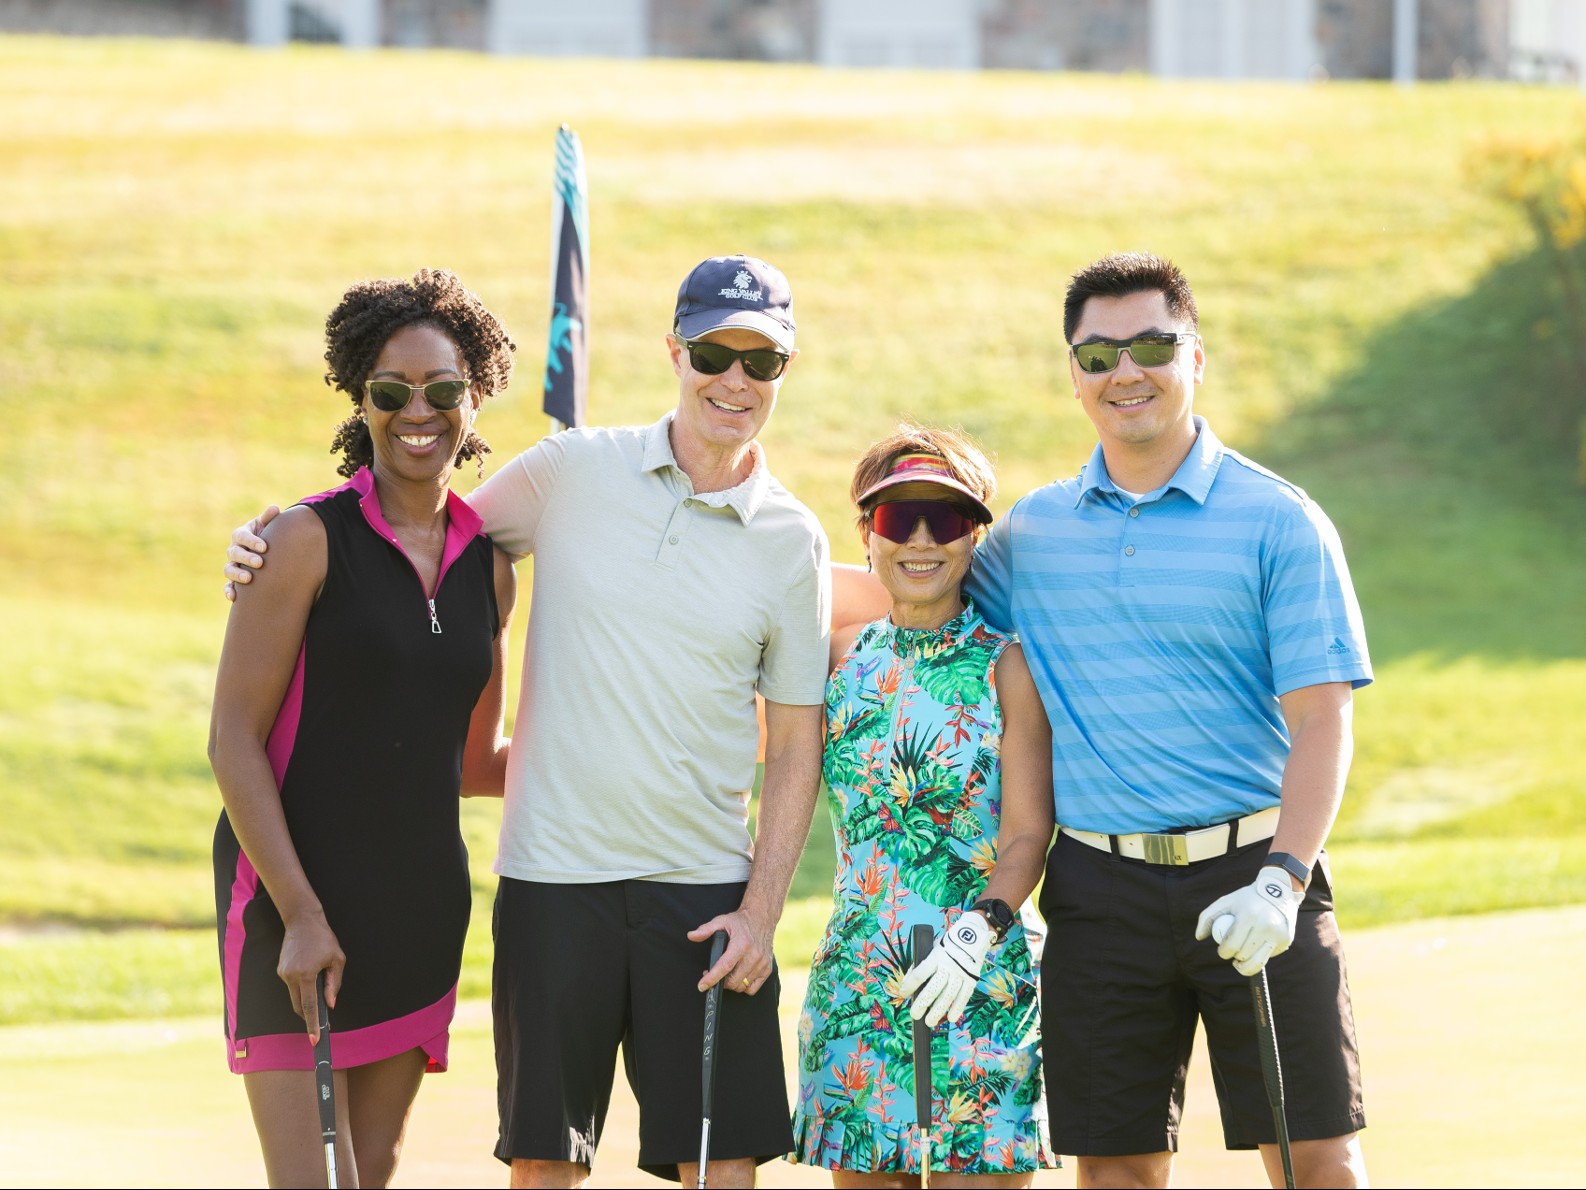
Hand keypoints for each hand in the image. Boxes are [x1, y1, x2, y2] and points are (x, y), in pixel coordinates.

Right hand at [223, 505, 279, 600]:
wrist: (265, 551)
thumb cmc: (266, 535)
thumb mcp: (267, 526)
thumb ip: (269, 518)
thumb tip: (275, 508)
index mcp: (241, 535)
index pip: (242, 536)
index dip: (251, 541)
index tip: (264, 547)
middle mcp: (234, 549)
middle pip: (235, 553)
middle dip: (247, 558)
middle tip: (260, 562)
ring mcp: (232, 564)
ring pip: (229, 569)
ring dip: (237, 574)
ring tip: (249, 579)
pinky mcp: (233, 579)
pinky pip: (227, 585)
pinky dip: (228, 591)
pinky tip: (233, 597)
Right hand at [276, 908, 345, 1041]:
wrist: (302, 920)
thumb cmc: (323, 939)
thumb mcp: (336, 959)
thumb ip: (334, 983)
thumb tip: (330, 1004)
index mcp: (306, 974)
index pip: (309, 1006)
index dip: (313, 1024)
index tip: (314, 1040)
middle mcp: (291, 976)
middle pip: (299, 1006)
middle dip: (309, 1015)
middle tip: (321, 1023)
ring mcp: (283, 974)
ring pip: (295, 996)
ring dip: (306, 998)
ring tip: (319, 985)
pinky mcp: (280, 970)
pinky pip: (292, 985)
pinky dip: (301, 987)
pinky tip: (310, 973)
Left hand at [689, 904, 773, 995]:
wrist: (762, 918)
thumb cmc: (740, 921)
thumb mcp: (722, 921)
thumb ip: (706, 929)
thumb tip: (691, 935)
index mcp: (741, 944)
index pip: (725, 966)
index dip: (712, 978)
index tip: (702, 986)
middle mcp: (754, 955)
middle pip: (733, 981)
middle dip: (720, 982)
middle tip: (713, 975)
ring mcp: (762, 963)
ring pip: (742, 986)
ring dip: (731, 985)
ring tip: (726, 974)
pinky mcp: (767, 969)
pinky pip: (752, 989)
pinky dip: (743, 987)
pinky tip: (738, 977)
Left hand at [899, 911, 991, 1026]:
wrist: (972, 937)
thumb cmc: (947, 946)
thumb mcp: (932, 948)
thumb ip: (923, 964)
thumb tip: (910, 982)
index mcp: (936, 956)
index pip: (920, 973)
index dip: (909, 985)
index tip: (903, 993)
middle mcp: (948, 966)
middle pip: (934, 988)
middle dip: (923, 1003)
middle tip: (914, 1015)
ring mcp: (961, 974)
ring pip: (948, 996)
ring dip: (938, 1011)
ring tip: (929, 1022)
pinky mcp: (972, 979)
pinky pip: (964, 997)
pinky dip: (957, 1008)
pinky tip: (950, 1018)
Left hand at [1194, 867, 1303, 975]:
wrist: (1280, 891)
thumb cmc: (1247, 898)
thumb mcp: (1226, 901)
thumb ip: (1207, 917)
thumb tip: (1199, 937)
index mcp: (1248, 915)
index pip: (1231, 945)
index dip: (1224, 952)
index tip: (1223, 951)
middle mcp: (1265, 925)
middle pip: (1243, 955)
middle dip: (1235, 957)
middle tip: (1233, 953)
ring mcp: (1277, 934)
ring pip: (1258, 963)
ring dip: (1246, 965)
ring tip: (1240, 961)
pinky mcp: (1286, 940)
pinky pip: (1269, 956)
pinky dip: (1261, 954)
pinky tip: (1258, 944)